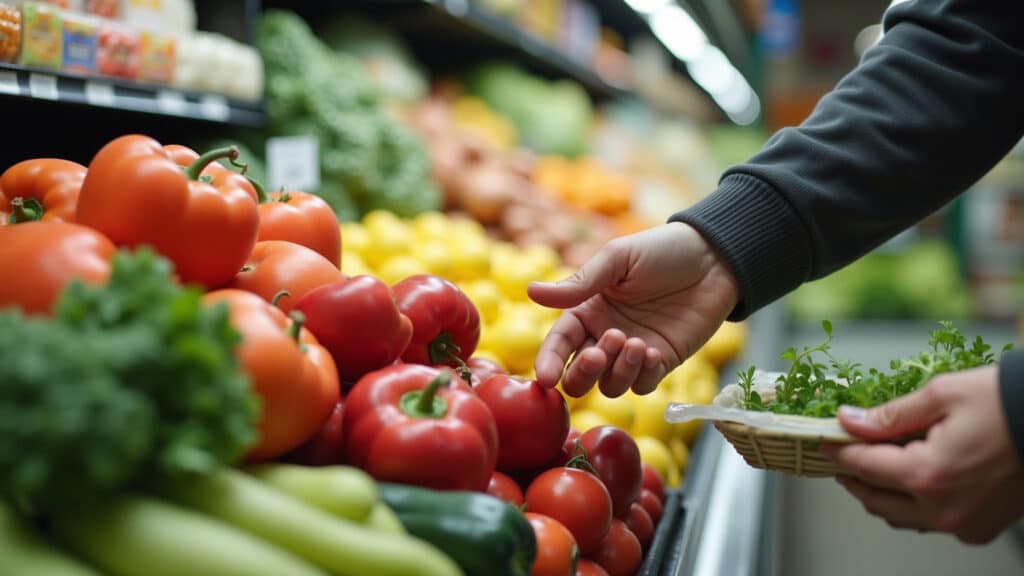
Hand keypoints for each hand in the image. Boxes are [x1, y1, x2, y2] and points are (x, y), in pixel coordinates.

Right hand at [526, 222, 737, 396]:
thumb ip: (579, 283)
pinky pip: (643, 386)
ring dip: (618, 371)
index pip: (559, 343)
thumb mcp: (617, 260)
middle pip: (580, 376)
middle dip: (584, 373)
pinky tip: (652, 351)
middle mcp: (605, 336)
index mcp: (587, 310)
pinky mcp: (661, 362)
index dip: (549, 362)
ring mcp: (633, 353)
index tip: (546, 378)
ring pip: (610, 386)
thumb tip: (531, 291)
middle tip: (600, 352)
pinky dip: (643, 375)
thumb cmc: (661, 250)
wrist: (713, 258)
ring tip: (635, 343)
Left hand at [822, 366, 1023, 543]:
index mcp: (928, 474)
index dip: (837, 452)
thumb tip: (848, 421)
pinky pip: (930, 522)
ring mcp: (963, 523)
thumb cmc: (1006, 402)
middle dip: (853, 477)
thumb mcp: (940, 394)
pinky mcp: (980, 528)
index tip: (824, 440)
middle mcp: (943, 508)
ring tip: (872, 465)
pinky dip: (912, 505)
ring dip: (880, 494)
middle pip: (875, 500)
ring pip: (900, 517)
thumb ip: (889, 415)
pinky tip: (910, 479)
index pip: (863, 467)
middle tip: (842, 455)